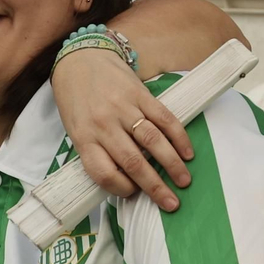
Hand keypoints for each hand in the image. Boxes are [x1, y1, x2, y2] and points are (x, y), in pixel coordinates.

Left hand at [51, 48, 192, 209]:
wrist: (80, 59)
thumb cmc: (77, 100)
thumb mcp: (76, 129)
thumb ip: (96, 150)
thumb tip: (124, 178)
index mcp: (84, 137)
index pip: (103, 172)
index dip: (120, 188)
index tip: (132, 194)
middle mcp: (103, 125)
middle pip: (133, 162)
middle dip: (155, 187)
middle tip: (171, 203)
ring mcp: (123, 108)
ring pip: (152, 142)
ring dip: (172, 164)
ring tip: (184, 181)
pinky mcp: (140, 94)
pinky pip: (164, 118)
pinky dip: (178, 137)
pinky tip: (187, 152)